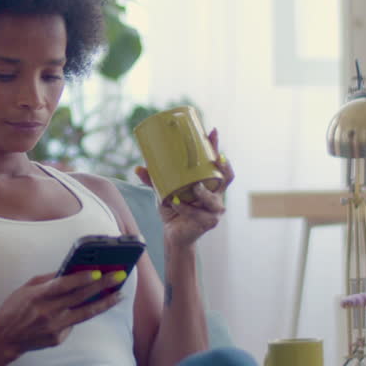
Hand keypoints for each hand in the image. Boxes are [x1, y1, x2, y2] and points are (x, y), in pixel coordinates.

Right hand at [0, 269, 126, 358]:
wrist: (5, 338)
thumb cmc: (14, 309)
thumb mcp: (26, 288)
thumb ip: (48, 280)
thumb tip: (70, 271)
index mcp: (38, 296)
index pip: (63, 286)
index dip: (81, 279)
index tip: (98, 272)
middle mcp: (48, 312)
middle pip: (80, 298)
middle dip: (102, 286)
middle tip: (119, 276)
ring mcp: (55, 328)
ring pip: (85, 313)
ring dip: (104, 303)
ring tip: (119, 295)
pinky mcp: (58, 338)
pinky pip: (74, 323)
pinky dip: (80, 314)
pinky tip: (86, 307)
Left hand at [134, 127, 234, 248]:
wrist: (173, 234)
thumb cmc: (173, 209)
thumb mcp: (163, 191)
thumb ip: (154, 180)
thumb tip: (138, 168)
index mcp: (209, 184)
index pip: (216, 163)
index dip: (216, 147)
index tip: (213, 131)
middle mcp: (216, 195)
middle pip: (226, 178)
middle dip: (223, 167)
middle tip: (214, 160)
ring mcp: (215, 209)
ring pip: (213, 198)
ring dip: (202, 193)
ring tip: (194, 188)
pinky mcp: (209, 222)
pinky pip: (199, 214)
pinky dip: (186, 208)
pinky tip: (176, 204)